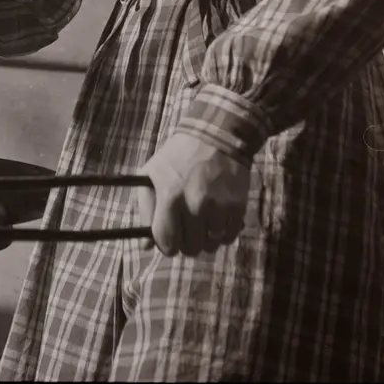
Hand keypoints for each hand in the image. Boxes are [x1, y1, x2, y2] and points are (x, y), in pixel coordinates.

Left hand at [136, 133, 251, 257]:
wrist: (216, 135)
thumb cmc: (178, 155)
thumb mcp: (152, 173)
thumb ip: (145, 208)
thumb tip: (145, 245)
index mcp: (170, 197)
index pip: (166, 242)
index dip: (166, 246)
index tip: (169, 240)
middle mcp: (195, 206)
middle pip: (190, 248)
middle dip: (186, 242)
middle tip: (187, 227)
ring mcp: (218, 208)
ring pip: (211, 245)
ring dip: (205, 237)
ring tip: (203, 220)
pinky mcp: (237, 207)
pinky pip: (229, 237)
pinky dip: (222, 233)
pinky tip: (217, 218)